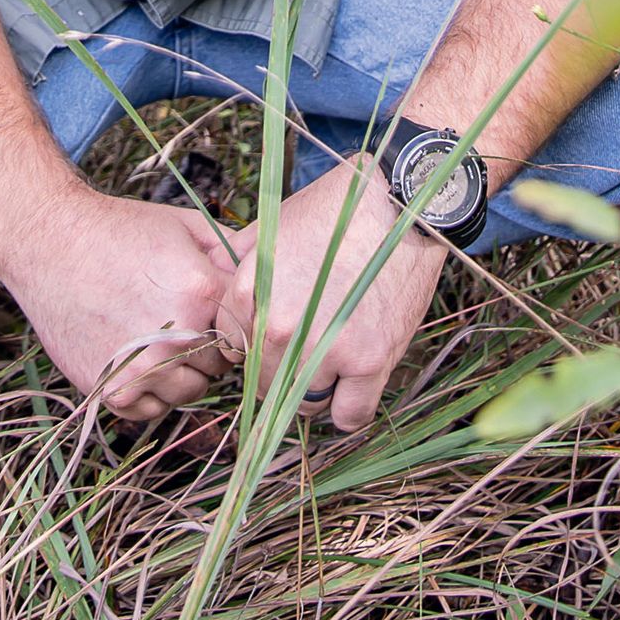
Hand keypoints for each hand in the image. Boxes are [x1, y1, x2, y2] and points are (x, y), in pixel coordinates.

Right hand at [1, 191, 238, 421]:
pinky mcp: (113, 389)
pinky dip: (149, 392)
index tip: (217, 312)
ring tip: (157, 337)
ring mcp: (143, 369)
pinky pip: (151, 410)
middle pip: (221, 365)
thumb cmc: (119, 230)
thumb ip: (229, 253)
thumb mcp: (183, 225)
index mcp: (200, 292)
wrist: (52, 242)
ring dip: (182, 372)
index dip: (235, 321)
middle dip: (210, 346)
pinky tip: (136, 356)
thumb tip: (264, 276)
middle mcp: (176, 337)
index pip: (247, 330)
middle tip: (181, 321)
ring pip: (190, 391)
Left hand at [215, 160, 445, 432]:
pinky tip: (353, 385)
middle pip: (265, 381)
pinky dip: (349, 408)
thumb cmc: (337, 209)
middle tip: (307, 346)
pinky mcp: (369, 362)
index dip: (250, 341)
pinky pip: (349, 416)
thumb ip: (241, 258)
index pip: (232, 345)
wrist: (401, 204)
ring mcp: (324, 348)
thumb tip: (217, 273)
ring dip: (316, 387)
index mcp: (251, 291)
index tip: (271, 335)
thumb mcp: (275, 224)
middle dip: (279, 369)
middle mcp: (281, 326)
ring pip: (304, 402)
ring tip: (333, 357)